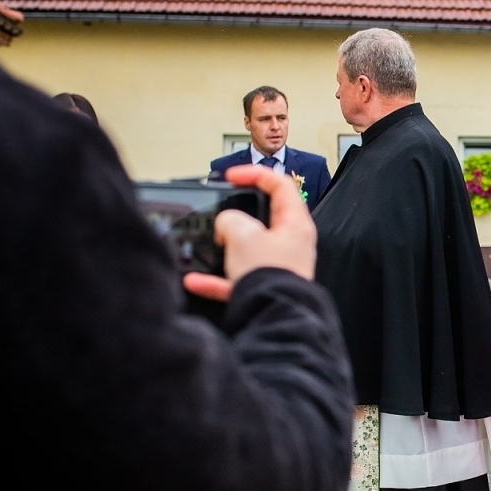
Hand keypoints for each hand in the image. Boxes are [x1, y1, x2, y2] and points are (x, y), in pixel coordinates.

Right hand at [182, 166, 316, 302]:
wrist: (273, 315)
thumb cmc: (270, 273)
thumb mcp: (242, 234)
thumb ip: (230, 219)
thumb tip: (226, 226)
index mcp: (295, 223)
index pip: (280, 185)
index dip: (255, 174)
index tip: (232, 177)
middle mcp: (291, 244)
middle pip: (264, 218)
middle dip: (238, 215)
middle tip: (222, 214)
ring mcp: (279, 266)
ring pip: (248, 249)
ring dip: (225, 248)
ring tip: (211, 246)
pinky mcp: (266, 287)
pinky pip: (236, 278)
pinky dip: (216, 279)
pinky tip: (196, 280)